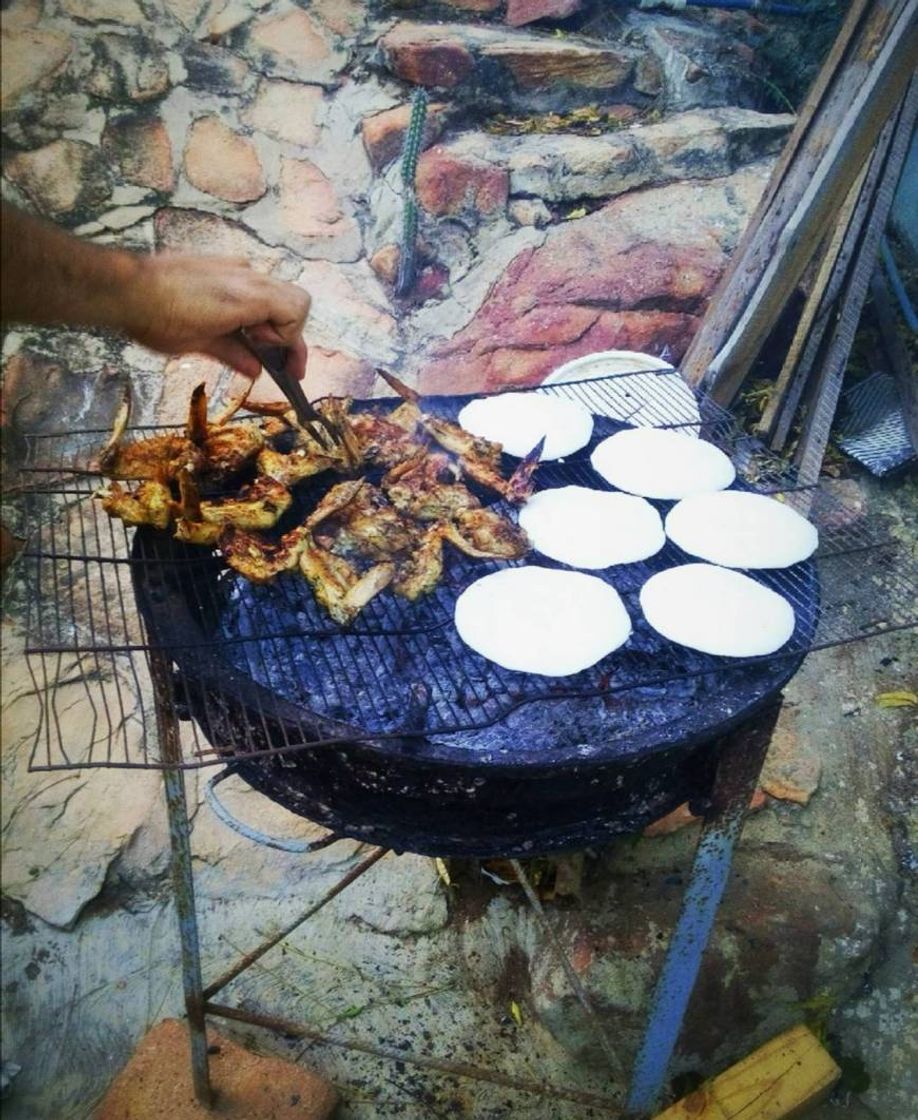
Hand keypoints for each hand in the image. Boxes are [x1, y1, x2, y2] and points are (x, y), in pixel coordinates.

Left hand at [122, 254, 310, 379]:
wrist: (124, 287)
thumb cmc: (159, 318)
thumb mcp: (200, 344)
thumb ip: (235, 354)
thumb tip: (256, 369)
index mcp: (247, 297)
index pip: (296, 312)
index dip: (293, 343)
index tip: (284, 368)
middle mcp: (246, 276)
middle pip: (292, 298)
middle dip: (289, 331)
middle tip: (276, 359)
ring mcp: (231, 265)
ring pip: (272, 289)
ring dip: (271, 317)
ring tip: (251, 342)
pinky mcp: (216, 263)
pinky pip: (248, 281)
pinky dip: (252, 304)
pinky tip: (231, 321)